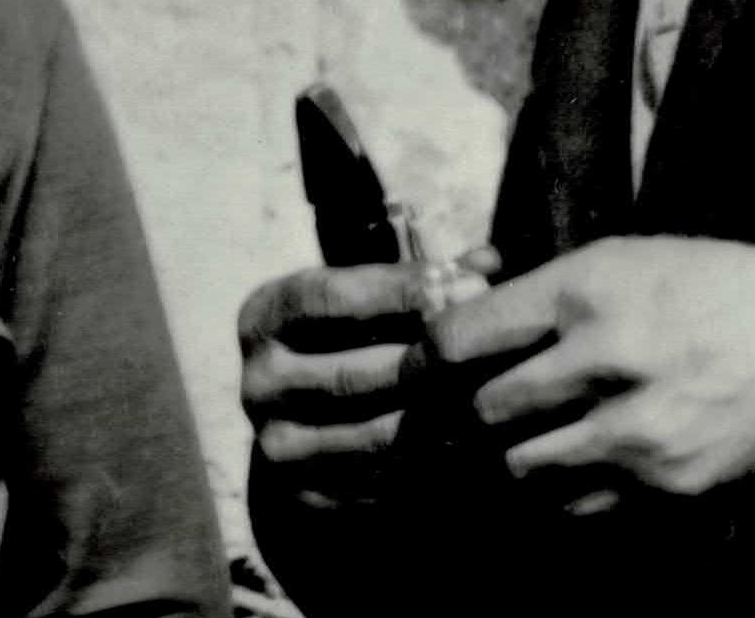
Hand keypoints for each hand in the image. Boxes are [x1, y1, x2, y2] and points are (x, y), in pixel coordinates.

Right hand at [239, 258, 488, 505]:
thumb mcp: (373, 292)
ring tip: (496, 400)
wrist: (312, 414)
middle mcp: (259, 383)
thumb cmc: (357, 332)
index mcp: (264, 318)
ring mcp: (277, 445)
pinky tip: (477, 446)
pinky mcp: (305, 494)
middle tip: (494, 352)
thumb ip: (427, 277)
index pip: (331, 298)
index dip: (400, 291)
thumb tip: (488, 260)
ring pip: (371, 435)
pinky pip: (378, 484)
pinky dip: (431, 466)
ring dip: (439, 419)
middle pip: (353, 374)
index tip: (464, 285)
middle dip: (430, 362)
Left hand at [429, 235, 754, 501]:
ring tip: (526, 440)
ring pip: (521, 469)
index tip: (437, 362)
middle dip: (474, 413)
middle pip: (484, 412)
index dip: (435, 355)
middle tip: (477, 410)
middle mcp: (607, 361)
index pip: (462, 338)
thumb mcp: (620, 259)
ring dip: (514, 457)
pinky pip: (576, 507)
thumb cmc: (704, 288)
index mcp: (588, 291)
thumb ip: (542, 297)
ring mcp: (637, 433)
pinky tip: (576, 467)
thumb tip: (461, 326)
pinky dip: (563, 492)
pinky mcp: (666, 487)